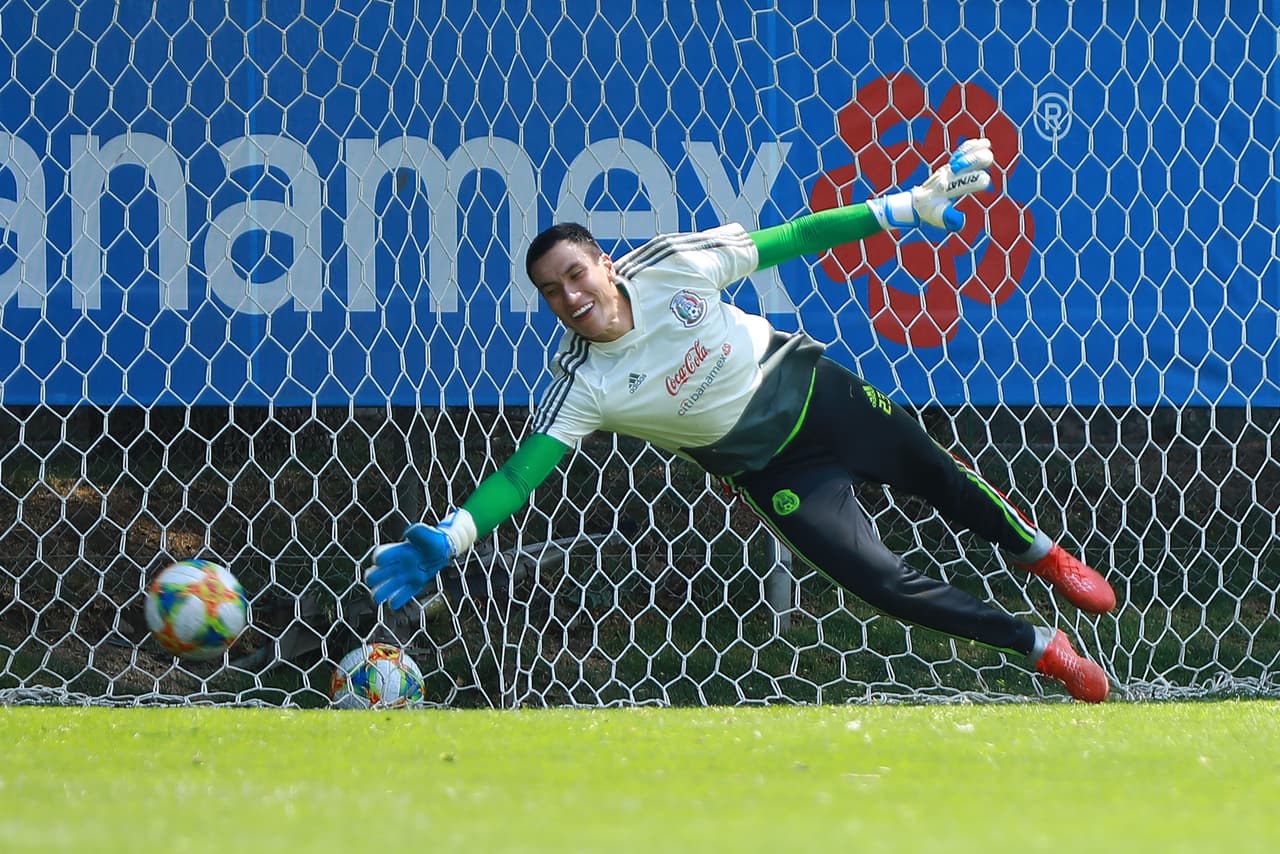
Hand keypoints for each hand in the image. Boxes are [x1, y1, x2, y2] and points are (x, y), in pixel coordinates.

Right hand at [365, 522, 455, 608]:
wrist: (444, 549)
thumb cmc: (433, 540)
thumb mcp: (428, 534)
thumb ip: (420, 532)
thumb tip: (411, 530)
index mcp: (399, 551)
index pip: (384, 554)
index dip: (380, 557)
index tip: (378, 560)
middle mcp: (399, 564)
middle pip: (380, 572)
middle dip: (374, 576)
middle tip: (371, 580)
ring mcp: (405, 576)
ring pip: (388, 586)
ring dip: (380, 591)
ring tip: (376, 597)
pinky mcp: (414, 584)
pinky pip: (404, 594)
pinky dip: (397, 599)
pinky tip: (392, 603)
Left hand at [869, 138, 994, 231]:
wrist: (916, 201)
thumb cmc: (928, 211)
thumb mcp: (938, 217)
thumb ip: (948, 219)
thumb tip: (960, 222)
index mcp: (947, 188)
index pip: (965, 182)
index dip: (977, 180)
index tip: (985, 181)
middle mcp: (948, 175)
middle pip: (966, 163)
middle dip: (977, 160)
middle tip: (985, 162)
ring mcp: (949, 168)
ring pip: (964, 154)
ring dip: (975, 150)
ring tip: (986, 144)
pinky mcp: (950, 166)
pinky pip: (961, 152)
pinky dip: (971, 147)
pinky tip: (982, 143)